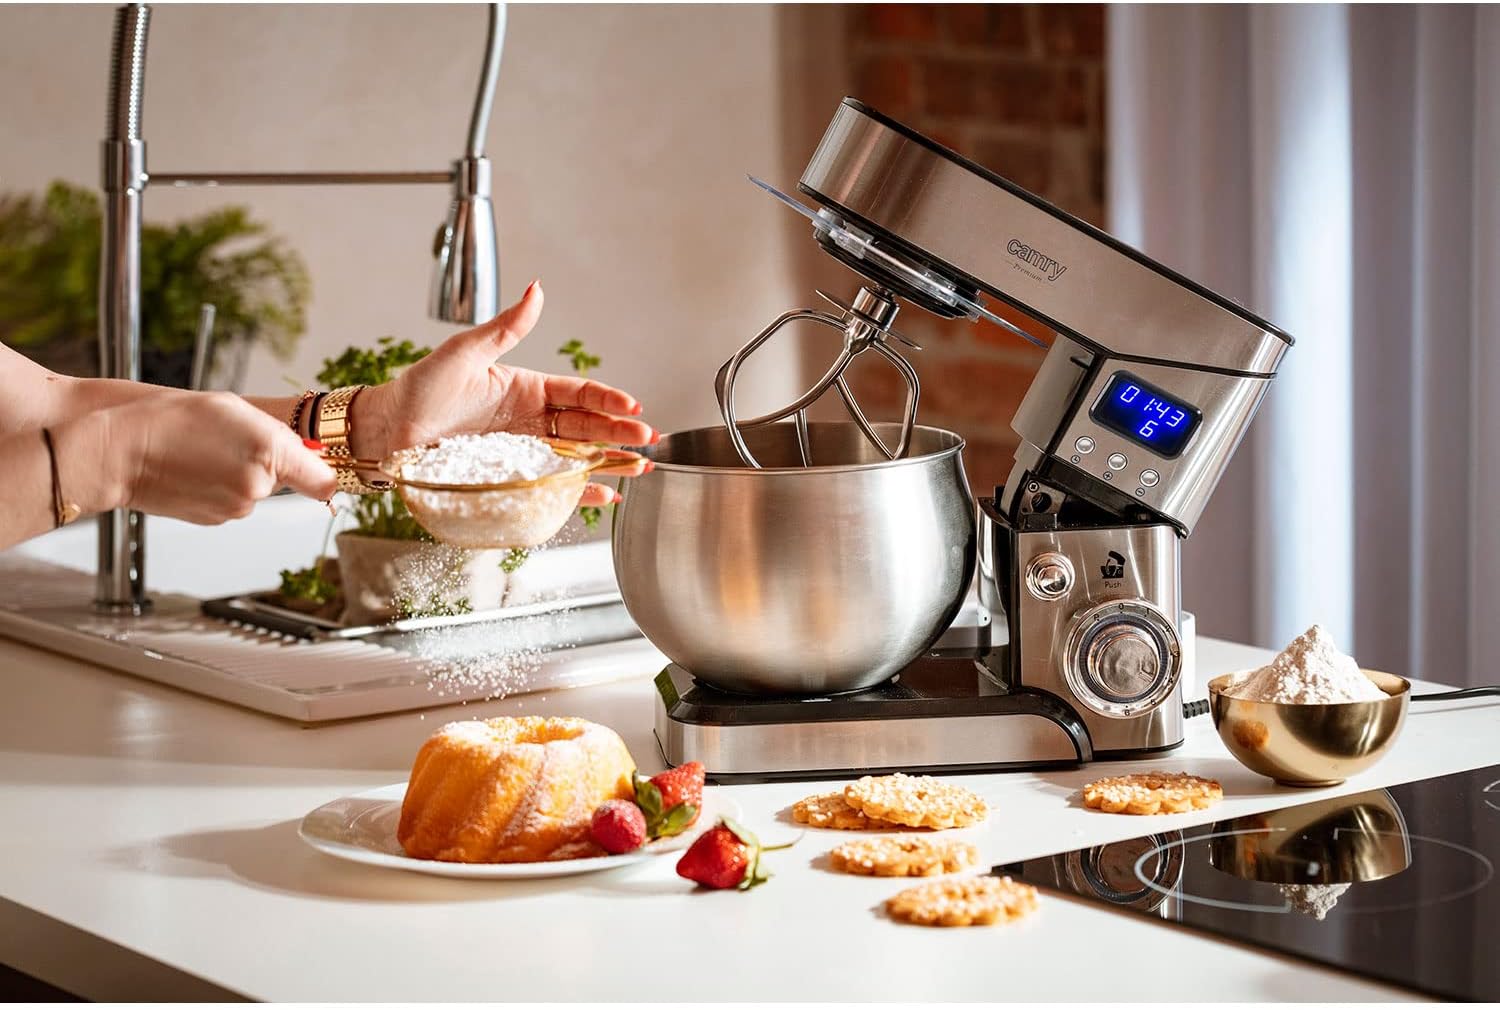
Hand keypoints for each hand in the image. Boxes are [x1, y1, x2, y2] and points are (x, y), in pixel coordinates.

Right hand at [102, 390, 335, 524]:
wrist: (123, 450)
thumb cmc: (175, 420)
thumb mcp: (237, 411)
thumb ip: (281, 436)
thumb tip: (312, 456)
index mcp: (270, 453)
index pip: (325, 482)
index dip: (324, 474)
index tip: (322, 467)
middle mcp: (258, 487)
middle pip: (284, 481)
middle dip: (269, 464)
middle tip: (233, 441)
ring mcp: (236, 508)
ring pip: (256, 491)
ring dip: (242, 474)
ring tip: (206, 452)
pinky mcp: (216, 520)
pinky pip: (233, 502)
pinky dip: (221, 487)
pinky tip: (196, 469)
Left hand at [352, 280, 655, 505]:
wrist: (387, 430)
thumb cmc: (419, 388)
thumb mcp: (465, 352)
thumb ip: (505, 326)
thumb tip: (535, 289)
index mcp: (526, 388)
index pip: (579, 392)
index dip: (607, 399)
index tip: (630, 405)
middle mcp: (531, 421)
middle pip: (588, 426)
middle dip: (620, 431)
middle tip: (647, 438)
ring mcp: (523, 451)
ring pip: (578, 456)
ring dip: (610, 460)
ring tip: (639, 467)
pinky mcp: (512, 477)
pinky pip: (553, 485)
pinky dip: (580, 491)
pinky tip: (605, 494)